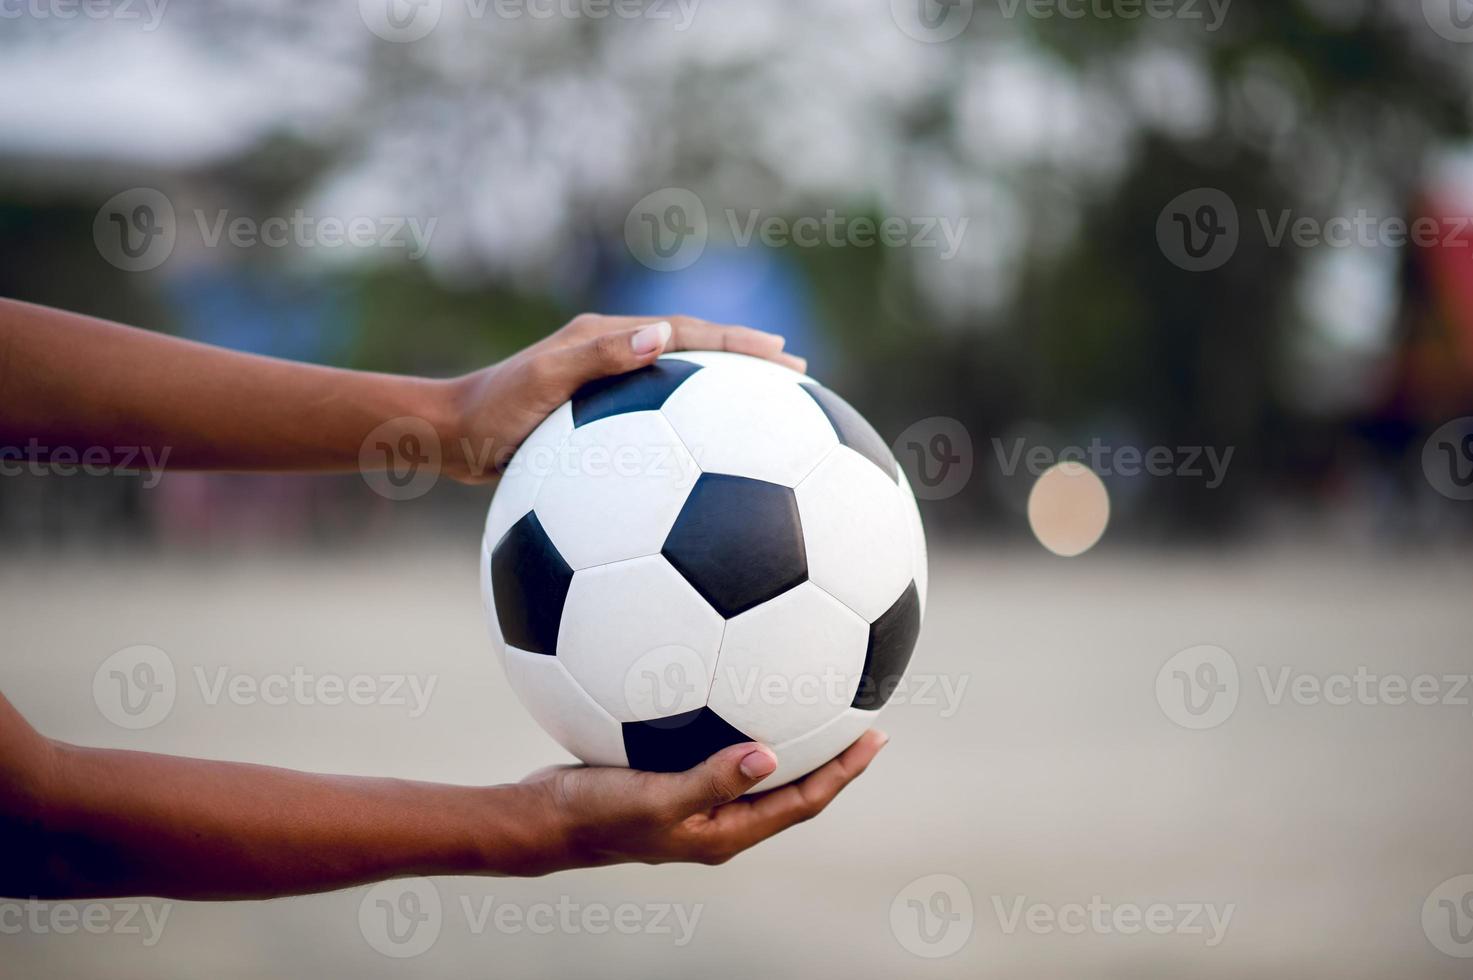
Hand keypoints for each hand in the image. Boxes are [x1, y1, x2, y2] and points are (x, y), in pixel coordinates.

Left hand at [441, 314, 806, 482]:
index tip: (782, 356)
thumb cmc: (490, 414)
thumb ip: (598, 360)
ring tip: (769, 412)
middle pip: (693, 353)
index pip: (686, 335)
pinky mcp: (598, 420)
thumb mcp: (542, 383)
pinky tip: (710, 465)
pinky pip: (658, 421)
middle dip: (746, 360)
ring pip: (680, 387)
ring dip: (725, 394)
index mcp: (606, 338)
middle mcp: (612, 355)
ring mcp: (608, 387)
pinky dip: (692, 431)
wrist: (450, 436)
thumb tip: (661, 335)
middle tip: (796, 375)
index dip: (737, 344)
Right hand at [514, 730, 886, 874]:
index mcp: (726, 833)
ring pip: (758, 768)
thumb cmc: (593, 813)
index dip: (843, 772)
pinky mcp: (672, 778)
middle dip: (831, 754)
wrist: (542, 819)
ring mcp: (697, 801)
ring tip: (815, 696)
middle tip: (863, 716)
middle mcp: (719, 820)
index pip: (802, 802)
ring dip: (790, 738)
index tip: (875, 737)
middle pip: (791, 787)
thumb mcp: (653, 797)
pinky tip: (734, 681)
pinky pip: (720, 750)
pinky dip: (738, 722)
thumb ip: (710, 779)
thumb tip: (768, 754)